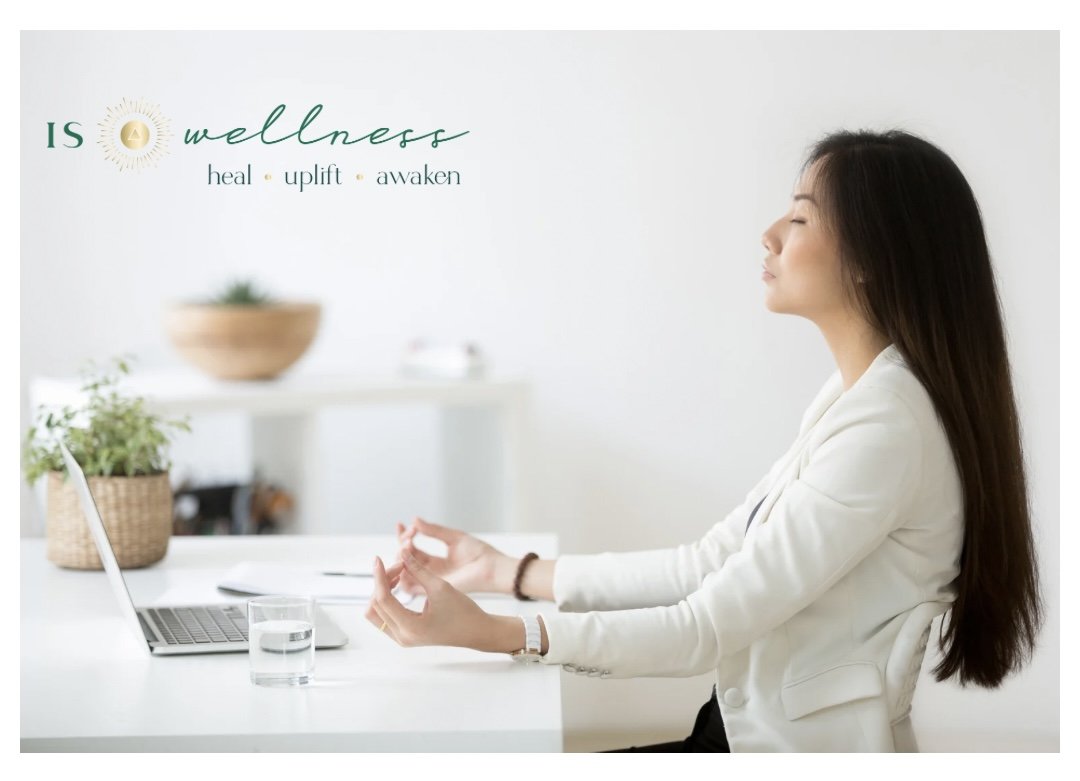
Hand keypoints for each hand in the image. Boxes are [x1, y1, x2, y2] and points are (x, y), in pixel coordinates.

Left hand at [365, 550, 498, 649]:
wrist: (476, 631)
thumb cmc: (463, 612)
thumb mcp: (440, 587)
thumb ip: (418, 570)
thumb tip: (401, 553)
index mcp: (411, 628)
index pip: (383, 599)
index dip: (379, 576)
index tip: (378, 559)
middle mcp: (402, 637)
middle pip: (375, 606)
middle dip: (381, 582)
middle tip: (398, 565)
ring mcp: (402, 638)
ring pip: (376, 613)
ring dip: (381, 591)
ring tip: (397, 574)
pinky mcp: (405, 635)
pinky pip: (385, 616)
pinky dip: (387, 598)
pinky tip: (399, 583)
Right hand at [393, 516, 510, 595]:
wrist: (492, 568)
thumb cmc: (479, 554)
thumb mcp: (454, 537)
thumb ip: (434, 531)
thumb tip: (414, 520)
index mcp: (436, 560)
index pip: (412, 549)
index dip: (404, 536)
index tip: (400, 523)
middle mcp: (431, 571)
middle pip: (405, 559)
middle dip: (402, 544)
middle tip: (409, 535)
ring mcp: (431, 580)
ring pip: (403, 571)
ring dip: (400, 556)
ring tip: (407, 543)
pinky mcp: (432, 589)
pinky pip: (409, 586)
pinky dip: (401, 572)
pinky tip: (405, 556)